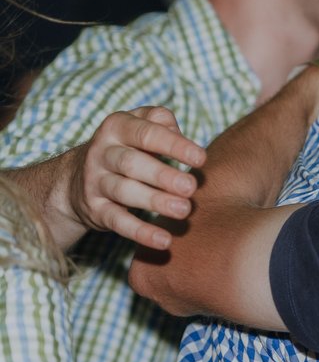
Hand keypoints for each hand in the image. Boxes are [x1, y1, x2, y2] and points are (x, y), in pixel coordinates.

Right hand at [64, 107, 205, 250]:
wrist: (74, 179)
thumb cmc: (126, 147)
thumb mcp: (139, 124)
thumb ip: (161, 121)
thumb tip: (180, 135)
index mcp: (117, 127)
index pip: (146, 133)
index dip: (174, 145)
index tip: (201, 159)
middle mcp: (102, 152)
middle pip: (132, 163)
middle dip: (162, 175)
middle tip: (191, 187)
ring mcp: (95, 181)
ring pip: (124, 191)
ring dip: (155, 201)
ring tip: (183, 209)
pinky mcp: (95, 209)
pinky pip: (117, 221)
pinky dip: (140, 232)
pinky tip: (164, 240)